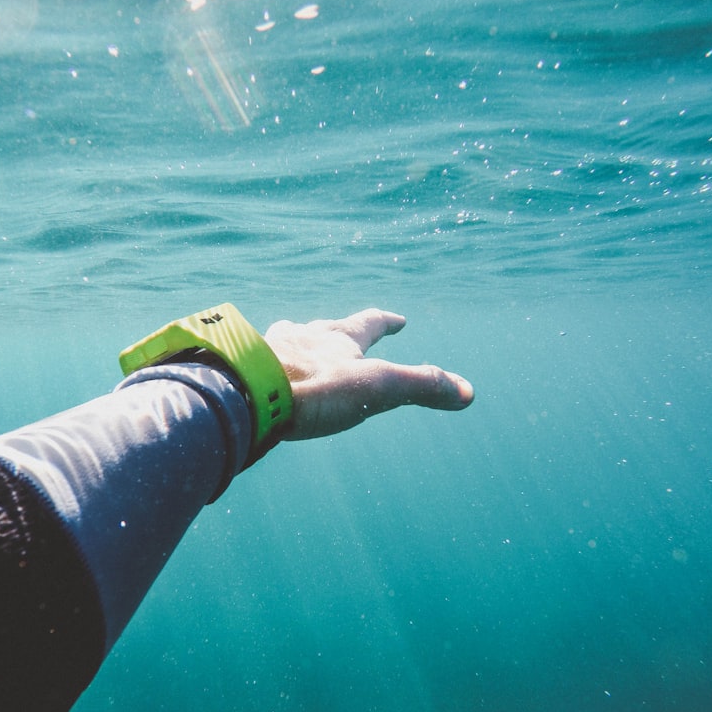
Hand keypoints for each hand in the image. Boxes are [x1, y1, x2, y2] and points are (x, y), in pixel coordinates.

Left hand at [264, 308, 473, 440]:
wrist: (248, 393)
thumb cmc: (314, 390)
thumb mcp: (378, 389)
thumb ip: (421, 387)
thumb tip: (468, 392)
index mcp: (337, 339)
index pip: (369, 323)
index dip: (385, 322)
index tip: (398, 319)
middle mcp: (302, 337)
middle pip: (323, 328)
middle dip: (334, 332)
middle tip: (337, 330)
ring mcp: (269, 351)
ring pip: (286, 340)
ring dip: (295, 342)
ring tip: (294, 346)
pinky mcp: (242, 369)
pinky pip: (255, 362)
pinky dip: (264, 365)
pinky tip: (257, 375)